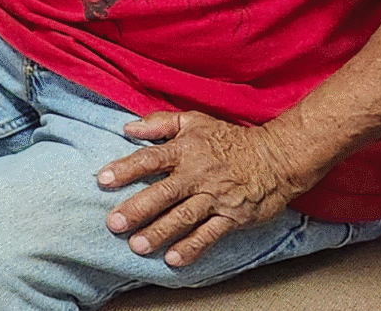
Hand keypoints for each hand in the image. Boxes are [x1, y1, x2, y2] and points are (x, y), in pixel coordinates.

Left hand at [97, 111, 318, 267]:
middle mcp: (197, 175)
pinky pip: (209, 234)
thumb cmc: (230, 139)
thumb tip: (127, 128)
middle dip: (137, 209)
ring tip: (138, 246)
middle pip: (162, 193)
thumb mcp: (194, 121)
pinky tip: (174, 259)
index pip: (150, 159)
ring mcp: (215, 198)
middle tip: (114, 224)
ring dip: (159, 232)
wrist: (278, 157)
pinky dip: (192, 247)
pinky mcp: (232, 217)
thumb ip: (159, 123)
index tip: (103, 180)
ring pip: (183, 217)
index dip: (126, 169)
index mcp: (184, 150)